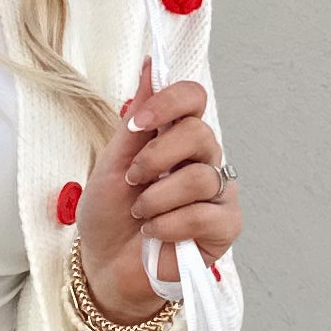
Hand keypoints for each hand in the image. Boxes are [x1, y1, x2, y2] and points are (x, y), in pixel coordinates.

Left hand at [73, 61, 239, 318]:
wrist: (105, 265)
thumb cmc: (110, 214)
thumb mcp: (113, 161)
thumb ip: (136, 118)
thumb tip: (151, 65)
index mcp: (177, 137)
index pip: (194, 98)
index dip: (169, 102)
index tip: (139, 124)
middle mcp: (203, 159)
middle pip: (200, 133)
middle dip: (155, 158)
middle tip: (132, 181)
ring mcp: (218, 193)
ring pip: (200, 177)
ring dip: (157, 198)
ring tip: (141, 215)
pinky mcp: (225, 227)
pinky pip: (205, 214)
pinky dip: (171, 224)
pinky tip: (156, 233)